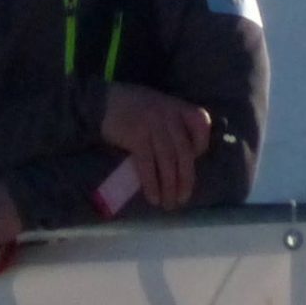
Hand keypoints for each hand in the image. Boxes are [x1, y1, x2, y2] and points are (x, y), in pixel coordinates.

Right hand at [101, 82, 211, 209]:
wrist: (104, 101)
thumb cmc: (136, 109)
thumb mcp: (161, 109)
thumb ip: (175, 127)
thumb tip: (185, 161)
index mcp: (178, 106)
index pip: (201, 124)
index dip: (201, 146)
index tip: (194, 162)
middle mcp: (168, 114)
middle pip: (184, 151)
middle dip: (186, 179)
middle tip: (182, 199)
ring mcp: (152, 124)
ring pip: (168, 161)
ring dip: (169, 186)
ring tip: (168, 203)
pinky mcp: (136, 136)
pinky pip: (148, 165)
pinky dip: (152, 184)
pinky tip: (153, 197)